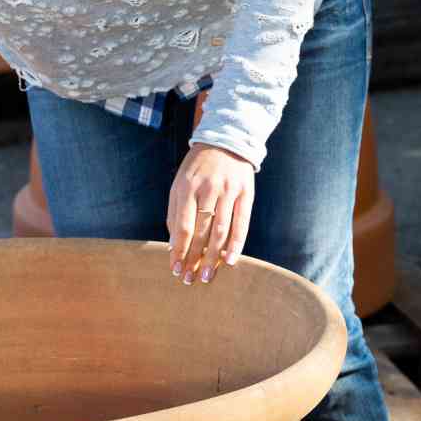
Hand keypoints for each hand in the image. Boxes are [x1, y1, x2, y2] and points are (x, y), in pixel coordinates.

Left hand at [168, 144, 253, 284]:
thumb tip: (173, 246)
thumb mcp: (179, 185)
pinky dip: (236, 244)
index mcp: (187, 188)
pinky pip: (242, 224)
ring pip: (221, 231)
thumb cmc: (198, 169)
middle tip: (190, 280)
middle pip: (202, 232)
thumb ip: (175, 214)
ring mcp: (229, 191)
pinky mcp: (246, 193)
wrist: (227, 141)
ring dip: (214, 257)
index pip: (184, 226)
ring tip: (207, 276)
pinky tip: (229, 261)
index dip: (180, 251)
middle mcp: (208, 189)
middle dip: (195, 259)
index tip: (175, 270)